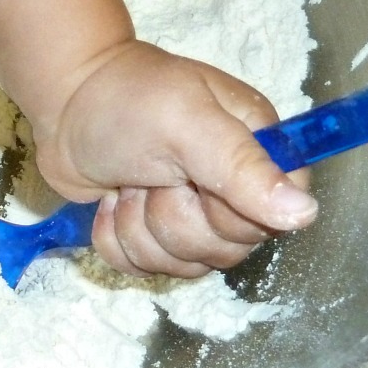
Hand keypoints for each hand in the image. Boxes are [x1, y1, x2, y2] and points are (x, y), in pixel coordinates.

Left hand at [34, 40, 317, 277]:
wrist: (63, 101)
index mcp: (257, 152)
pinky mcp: (152, 230)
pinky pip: (144, 268)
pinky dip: (116, 238)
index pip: (273, 220)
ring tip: (127, 182)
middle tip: (150, 175)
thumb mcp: (185, 122)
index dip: (225, 212)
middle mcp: (233, 188)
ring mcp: (191, 213)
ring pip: (182, 265)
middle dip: (171, 217)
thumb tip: (304, 214)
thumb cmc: (126, 99)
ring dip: (139, 225)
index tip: (190, 181)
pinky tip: (110, 201)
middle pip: (224, 250)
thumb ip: (242, 166)